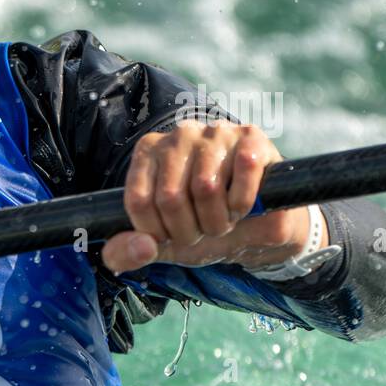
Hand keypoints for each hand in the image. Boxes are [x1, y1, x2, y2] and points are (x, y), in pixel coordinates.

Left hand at [101, 121, 324, 274]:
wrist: (258, 224)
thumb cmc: (202, 225)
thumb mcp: (161, 243)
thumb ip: (127, 253)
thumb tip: (142, 247)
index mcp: (148, 153)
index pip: (139, 201)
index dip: (158, 233)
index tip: (173, 237)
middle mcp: (178, 135)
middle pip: (170, 197)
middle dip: (189, 231)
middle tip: (203, 232)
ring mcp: (215, 132)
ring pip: (206, 188)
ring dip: (218, 220)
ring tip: (223, 220)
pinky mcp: (251, 137)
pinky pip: (243, 172)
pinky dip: (243, 203)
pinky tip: (243, 205)